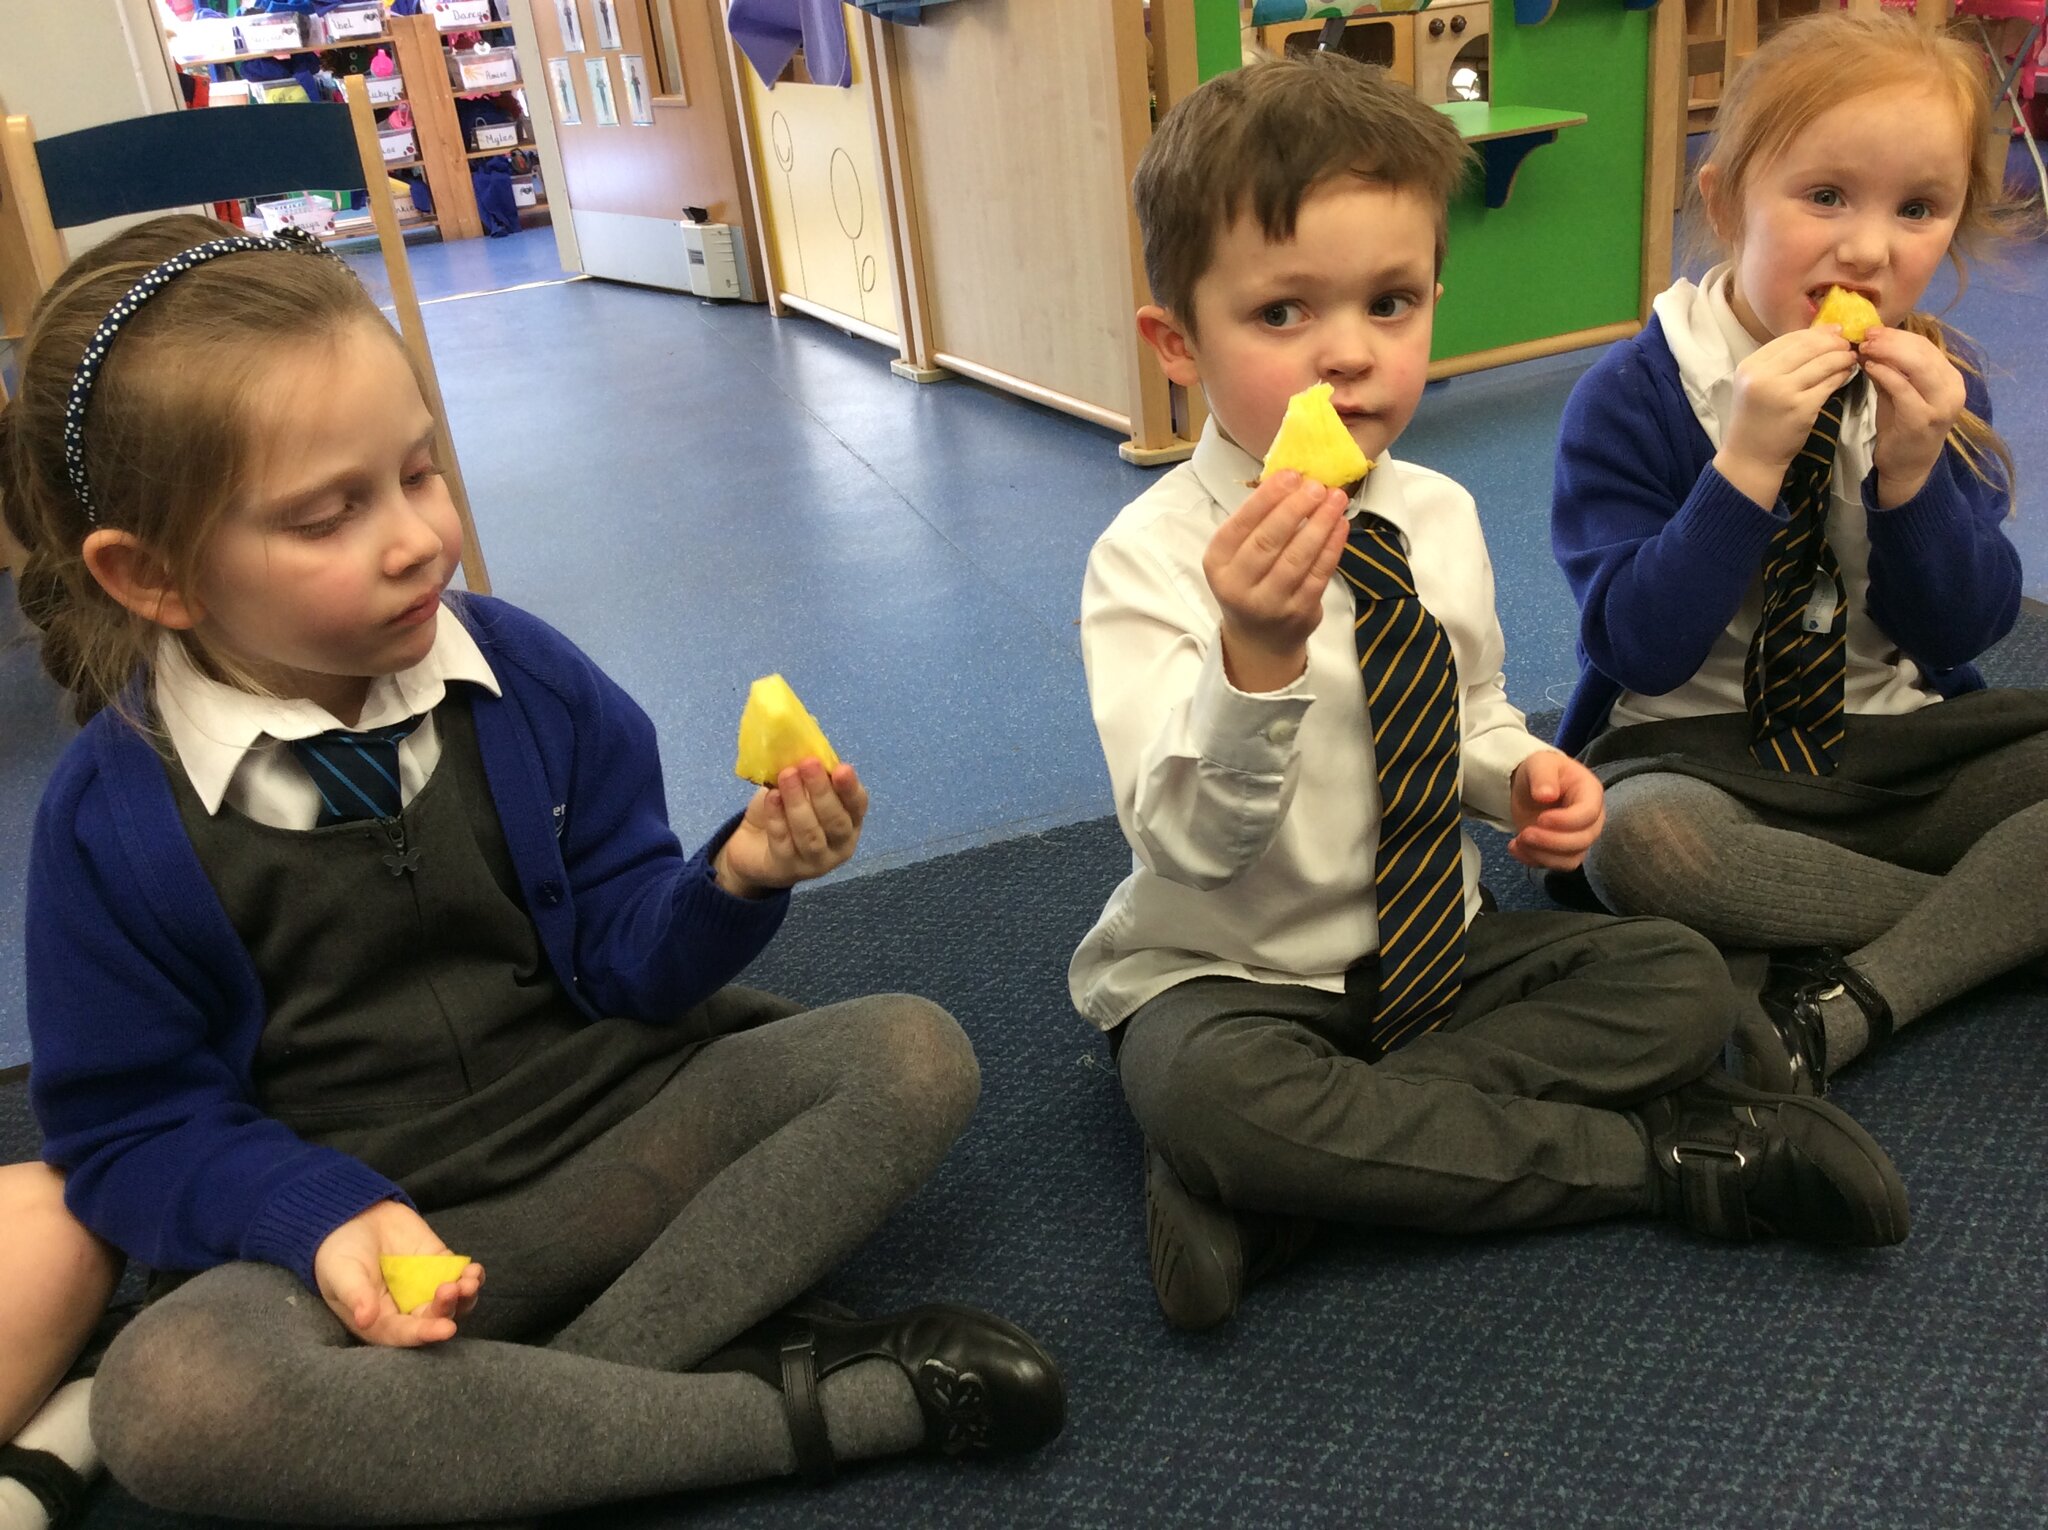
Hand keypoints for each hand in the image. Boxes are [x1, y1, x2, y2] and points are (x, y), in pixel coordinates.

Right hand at [312, 1199, 482, 1347]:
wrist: (353, 1218)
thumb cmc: (339, 1254)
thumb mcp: (342, 1274)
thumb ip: (356, 1295)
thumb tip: (365, 1319)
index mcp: (380, 1323)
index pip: (405, 1334)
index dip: (425, 1333)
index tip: (446, 1329)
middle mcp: (406, 1312)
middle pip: (434, 1319)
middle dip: (447, 1309)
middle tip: (451, 1290)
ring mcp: (426, 1289)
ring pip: (454, 1303)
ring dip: (466, 1296)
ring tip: (469, 1280)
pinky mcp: (440, 1268)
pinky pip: (461, 1277)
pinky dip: (472, 1277)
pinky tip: (475, 1271)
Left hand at [715, 759, 867, 895]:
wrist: (754, 847)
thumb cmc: (785, 812)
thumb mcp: (801, 789)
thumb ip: (810, 774)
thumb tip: (809, 745)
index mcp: (850, 822)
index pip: (857, 805)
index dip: (851, 788)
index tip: (842, 768)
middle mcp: (839, 845)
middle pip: (836, 822)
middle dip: (822, 791)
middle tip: (808, 764)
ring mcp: (815, 862)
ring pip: (810, 834)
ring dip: (798, 802)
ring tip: (786, 776)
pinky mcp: (787, 869)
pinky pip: (783, 842)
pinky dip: (777, 817)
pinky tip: (771, 797)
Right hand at [1202, 470, 1350, 692]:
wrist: (1260, 639)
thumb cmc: (1250, 583)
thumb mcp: (1237, 556)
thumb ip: (1257, 524)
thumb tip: (1293, 481)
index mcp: (1217, 563)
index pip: (1240, 525)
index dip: (1267, 498)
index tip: (1291, 474)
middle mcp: (1238, 585)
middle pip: (1268, 541)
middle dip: (1296, 509)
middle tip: (1317, 485)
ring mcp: (1269, 603)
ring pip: (1297, 558)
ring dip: (1320, 524)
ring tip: (1336, 499)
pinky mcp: (1298, 612)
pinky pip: (1319, 574)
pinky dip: (1332, 547)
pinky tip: (1340, 525)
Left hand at [1507, 751, 1605, 869]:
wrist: (1532, 785)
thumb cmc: (1542, 771)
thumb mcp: (1540, 764)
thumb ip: (1544, 776)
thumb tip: (1546, 795)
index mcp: (1590, 793)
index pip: (1588, 814)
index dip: (1566, 821)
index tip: (1541, 819)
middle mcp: (1591, 820)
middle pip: (1583, 841)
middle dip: (1551, 841)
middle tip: (1525, 833)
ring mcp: (1579, 838)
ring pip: (1571, 859)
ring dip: (1542, 855)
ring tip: (1518, 841)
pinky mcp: (1563, 851)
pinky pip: (1556, 865)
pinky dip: (1534, 860)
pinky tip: (1515, 847)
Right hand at [1715, 327, 1858, 507]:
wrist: (1750, 457)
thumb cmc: (1755, 419)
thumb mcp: (1756, 384)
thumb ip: (1778, 362)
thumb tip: (1819, 336)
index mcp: (1750, 366)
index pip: (1789, 338)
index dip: (1816, 332)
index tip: (1834, 331)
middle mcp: (1764, 376)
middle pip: (1808, 346)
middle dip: (1833, 341)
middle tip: (1846, 343)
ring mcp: (1783, 392)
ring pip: (1823, 363)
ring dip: (1842, 356)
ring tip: (1850, 357)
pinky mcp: (1801, 408)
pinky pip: (1829, 384)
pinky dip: (1841, 375)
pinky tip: (1846, 374)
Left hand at [1856, 325, 1965, 507]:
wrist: (1907, 467)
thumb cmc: (1902, 428)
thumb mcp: (1897, 394)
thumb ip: (1890, 370)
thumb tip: (1871, 343)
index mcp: (1950, 379)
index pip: (1926, 347)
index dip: (1898, 336)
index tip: (1872, 330)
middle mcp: (1952, 389)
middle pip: (1923, 352)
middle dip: (1892, 341)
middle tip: (1866, 336)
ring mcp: (1940, 405)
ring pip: (1917, 366)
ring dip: (1888, 353)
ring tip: (1865, 348)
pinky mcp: (1923, 419)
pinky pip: (1904, 389)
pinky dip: (1886, 374)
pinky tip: (1869, 367)